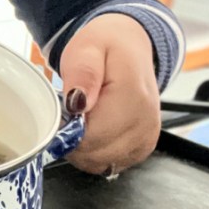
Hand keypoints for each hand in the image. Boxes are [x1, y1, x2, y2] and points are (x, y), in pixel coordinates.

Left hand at [58, 13, 160, 175]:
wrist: (131, 45)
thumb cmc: (106, 46)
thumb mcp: (86, 49)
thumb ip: (81, 74)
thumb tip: (77, 104)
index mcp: (133, 97)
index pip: (91, 138)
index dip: (67, 132)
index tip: (61, 113)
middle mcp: (145, 122)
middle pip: (96, 155)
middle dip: (73, 141)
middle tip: (69, 115)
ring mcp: (147, 137)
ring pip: (102, 163)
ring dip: (83, 149)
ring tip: (81, 120)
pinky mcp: (144, 146)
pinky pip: (112, 163)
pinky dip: (96, 153)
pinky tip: (92, 131)